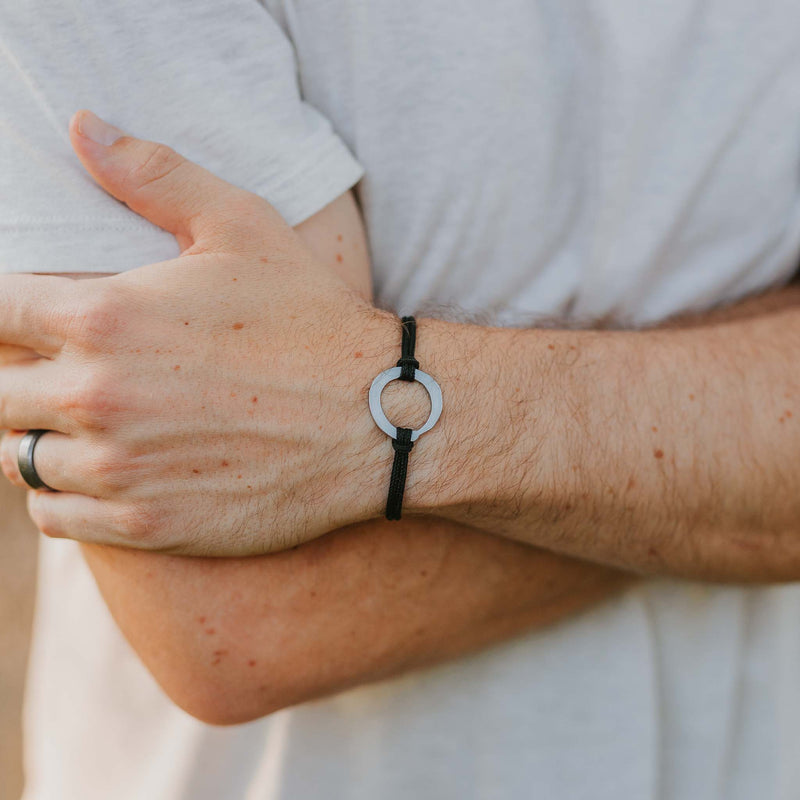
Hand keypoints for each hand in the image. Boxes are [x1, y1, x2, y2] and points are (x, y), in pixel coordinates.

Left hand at [0, 111, 393, 554]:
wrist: (375, 417)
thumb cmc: (311, 317)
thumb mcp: (243, 225)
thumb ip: (154, 173)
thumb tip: (80, 124)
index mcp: (103, 316)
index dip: (6, 310)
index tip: (34, 317)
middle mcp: (95, 397)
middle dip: (17, 376)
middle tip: (67, 371)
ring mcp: (118, 470)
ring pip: (16, 457)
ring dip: (37, 436)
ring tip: (84, 422)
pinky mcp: (145, 524)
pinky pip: (53, 516)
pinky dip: (60, 495)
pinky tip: (102, 471)